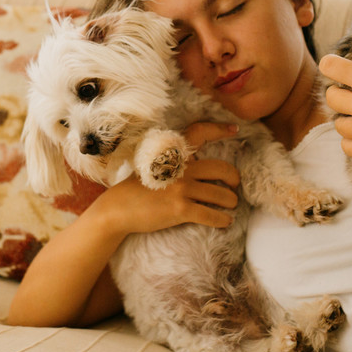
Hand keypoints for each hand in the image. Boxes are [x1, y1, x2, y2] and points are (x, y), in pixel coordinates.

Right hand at [96, 122, 240, 234]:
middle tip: (234, 185)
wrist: (118, 209)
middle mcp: (181, 168)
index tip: (234, 129)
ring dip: (231, 202)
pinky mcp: (180, 209)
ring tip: (231, 205)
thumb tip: (194, 167)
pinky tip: (225, 221)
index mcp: (173, 154)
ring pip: (220, 195)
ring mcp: (181, 189)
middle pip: (221, 168)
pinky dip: (222, 220)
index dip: (219, 129)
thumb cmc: (134, 189)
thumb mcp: (152, 165)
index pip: (199, 133)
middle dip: (233, 178)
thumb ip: (172, 163)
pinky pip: (211, 215)